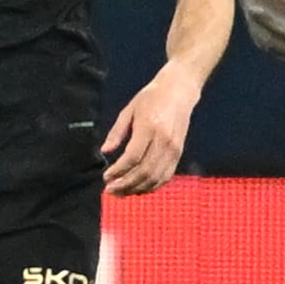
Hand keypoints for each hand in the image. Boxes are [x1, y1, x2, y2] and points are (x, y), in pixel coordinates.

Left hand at [101, 66, 201, 195]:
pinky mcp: (179, 153)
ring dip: (137, 189)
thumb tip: (105, 151)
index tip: (105, 177)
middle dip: (125, 185)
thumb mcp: (129, 109)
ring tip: (121, 192)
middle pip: (144, 171)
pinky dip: (152, 186)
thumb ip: (117, 132)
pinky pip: (166, 176)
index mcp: (149, 127)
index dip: (118, 171)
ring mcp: (174, 149)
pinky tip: (139, 188)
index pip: (133, 157)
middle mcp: (164, 141)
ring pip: (155, 178)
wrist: (179, 90)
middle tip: (110, 190)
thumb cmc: (152, 97)